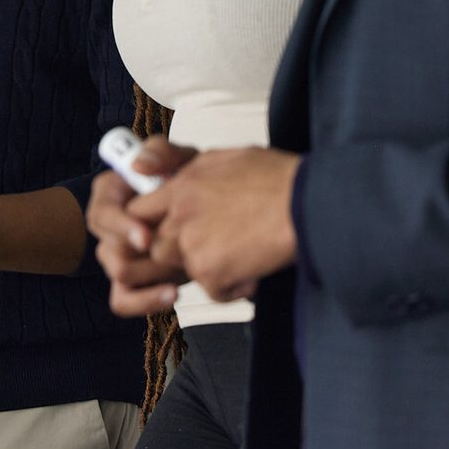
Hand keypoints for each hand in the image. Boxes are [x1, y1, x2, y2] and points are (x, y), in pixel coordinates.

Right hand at [87, 137, 196, 316]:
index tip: (147, 237)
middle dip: (142, 258)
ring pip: (118, 277)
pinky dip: (146, 301)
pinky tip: (173, 294)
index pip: (103, 214)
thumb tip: (139, 166)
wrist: (204, 209)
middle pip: (108, 251)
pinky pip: (124, 300)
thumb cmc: (184, 180)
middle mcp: (108, 229)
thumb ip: (161, 151)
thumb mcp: (178, 159)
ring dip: (151, 278)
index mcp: (110, 196)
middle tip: (175, 259)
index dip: (122, 227)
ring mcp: (118, 256)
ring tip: (182, 276)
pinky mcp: (132, 281)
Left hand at [132, 147, 299, 302]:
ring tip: (234, 260)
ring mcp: (193, 243)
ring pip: (179, 268)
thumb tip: (161, 172)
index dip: (152, 223)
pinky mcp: (211, 271)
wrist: (308, 202)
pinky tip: (252, 275)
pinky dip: (231, 289)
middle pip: (155, 243)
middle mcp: (180, 213)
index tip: (174, 229)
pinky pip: (210, 291)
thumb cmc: (276, 176)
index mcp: (181, 184)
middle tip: (210, 249)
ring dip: (202, 269)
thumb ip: (187, 166)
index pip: (139, 209)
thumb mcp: (224, 157)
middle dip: (177, 250)